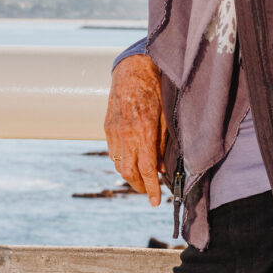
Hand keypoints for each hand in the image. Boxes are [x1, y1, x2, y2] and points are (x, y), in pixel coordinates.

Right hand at [103, 54, 166, 205]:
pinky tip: (130, 164)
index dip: (152, 188)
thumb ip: (163, 142)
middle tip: (150, 192)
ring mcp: (113, 131)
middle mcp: (125, 134)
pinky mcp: (107, 127)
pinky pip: (112, 152)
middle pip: (129, 172)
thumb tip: (160, 167)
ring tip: (141, 181)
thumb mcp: (166, 115)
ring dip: (129, 177)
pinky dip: (121, 162)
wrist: (132, 70)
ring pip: (118, 164)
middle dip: (140, 187)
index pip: (146, 169)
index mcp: (143, 131)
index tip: (156, 201)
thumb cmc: (155, 89)